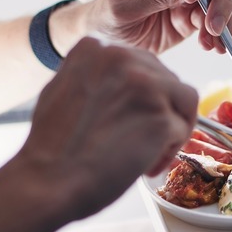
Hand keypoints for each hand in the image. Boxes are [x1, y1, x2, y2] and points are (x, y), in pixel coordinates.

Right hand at [16, 37, 197, 218]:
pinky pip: (181, 130)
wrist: (48, 182)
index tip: (129, 120)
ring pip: (182, 100)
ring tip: (148, 153)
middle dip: (160, 111)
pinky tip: (146, 166)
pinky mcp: (160, 116)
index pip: (141, 64)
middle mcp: (121, 57)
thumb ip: (95, 77)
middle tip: (141, 141)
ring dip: (171, 128)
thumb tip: (124, 81)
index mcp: (95, 48)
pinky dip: (169, 151)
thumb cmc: (53, 148)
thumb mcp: (63, 90)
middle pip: (166, 79)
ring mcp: (145, 85)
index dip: (141, 97)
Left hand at [88, 0, 231, 53]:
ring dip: (224, 21)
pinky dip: (219, 35)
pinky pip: (215, 23)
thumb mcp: (122, 6)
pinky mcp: (192, 19)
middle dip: (221, 1)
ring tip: (214, 43)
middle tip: (213, 27)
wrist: (106, 41)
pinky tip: (212, 47)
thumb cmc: (106, 16)